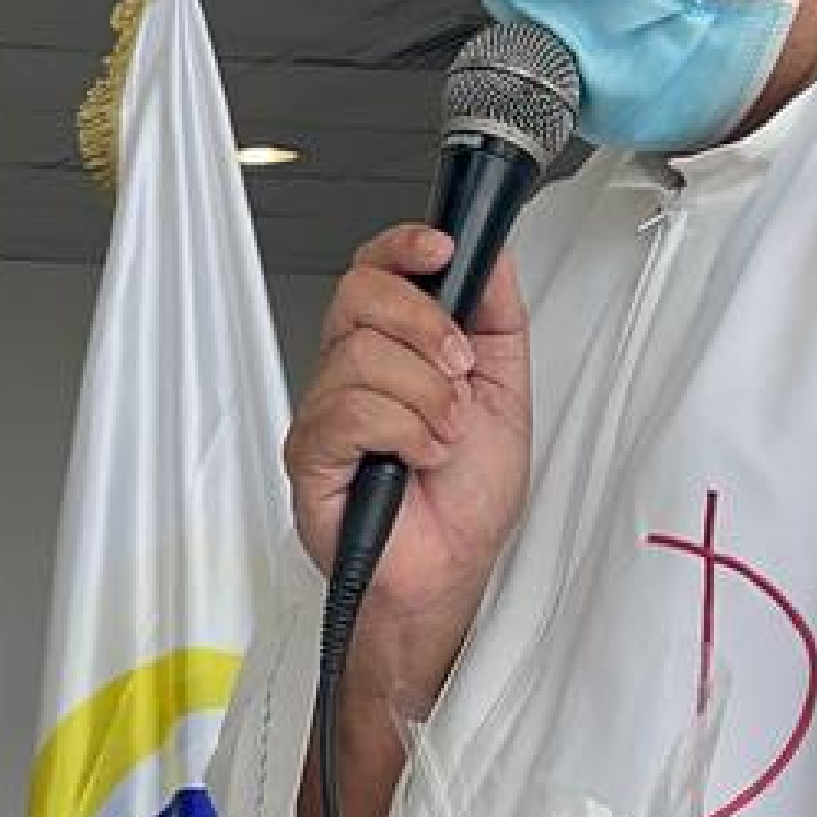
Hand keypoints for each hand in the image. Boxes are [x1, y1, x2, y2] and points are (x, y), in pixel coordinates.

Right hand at [285, 222, 531, 706]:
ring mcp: (326, 410)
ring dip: (426, 398)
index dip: (402, 246)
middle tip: (457, 373)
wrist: (451, 570)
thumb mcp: (504, 388)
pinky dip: (402, 432)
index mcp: (392, 349)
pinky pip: (351, 410)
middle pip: (361, 294)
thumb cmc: (466, 497)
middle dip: (425, 326)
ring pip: (363, 355)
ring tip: (443, 438)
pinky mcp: (312, 452)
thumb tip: (492, 254)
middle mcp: (351, 371)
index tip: (443, 248)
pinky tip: (416, 458)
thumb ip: (496, 316)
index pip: (375, 269)